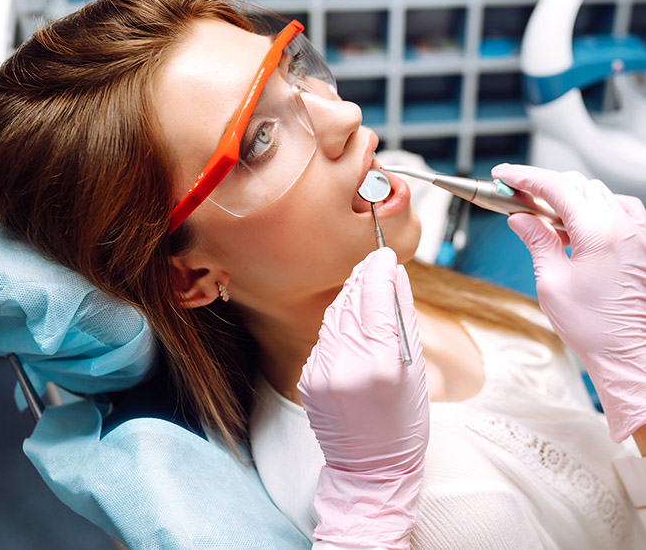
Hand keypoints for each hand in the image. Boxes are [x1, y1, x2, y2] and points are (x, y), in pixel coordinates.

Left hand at [298, 247, 428, 549]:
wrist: (370, 468)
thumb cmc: (403, 423)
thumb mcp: (415, 371)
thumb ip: (402, 320)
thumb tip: (395, 278)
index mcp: (381, 364)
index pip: (376, 299)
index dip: (379, 270)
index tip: (384, 253)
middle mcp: (346, 365)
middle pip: (351, 303)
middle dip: (363, 278)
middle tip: (375, 262)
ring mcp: (321, 373)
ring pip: (335, 317)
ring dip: (350, 298)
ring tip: (364, 284)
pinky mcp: (307, 379)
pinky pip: (324, 339)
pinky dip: (339, 325)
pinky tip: (351, 320)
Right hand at [492, 163, 645, 442]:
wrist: (632, 355)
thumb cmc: (596, 328)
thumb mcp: (552, 282)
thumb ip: (537, 241)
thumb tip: (521, 218)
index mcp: (600, 231)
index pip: (556, 186)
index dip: (523, 177)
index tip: (502, 175)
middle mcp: (626, 225)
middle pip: (577, 184)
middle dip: (542, 185)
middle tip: (513, 196)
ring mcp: (639, 232)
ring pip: (598, 193)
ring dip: (567, 197)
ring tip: (541, 216)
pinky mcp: (643, 243)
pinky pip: (617, 209)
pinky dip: (591, 208)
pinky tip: (575, 226)